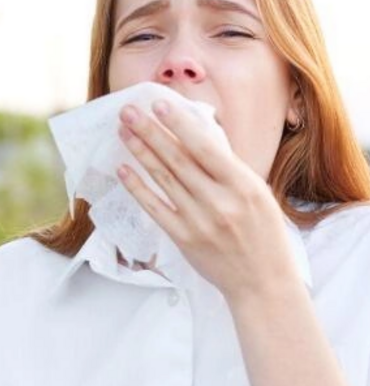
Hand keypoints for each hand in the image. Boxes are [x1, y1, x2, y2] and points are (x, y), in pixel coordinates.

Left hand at [115, 99, 298, 301]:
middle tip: (128, 111)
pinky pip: (155, 208)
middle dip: (150, 131)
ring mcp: (200, 221)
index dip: (180, 125)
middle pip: (178, 159)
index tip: (159, 104)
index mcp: (244, 186)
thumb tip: (194, 134)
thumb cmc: (262, 232)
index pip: (205, 147)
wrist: (263, 282)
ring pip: (163, 179)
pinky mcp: (184, 238)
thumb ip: (227, 167)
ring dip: (140, 152)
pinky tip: (123, 169)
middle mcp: (221, 202)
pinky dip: (138, 187)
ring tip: (123, 131)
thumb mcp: (256, 193)